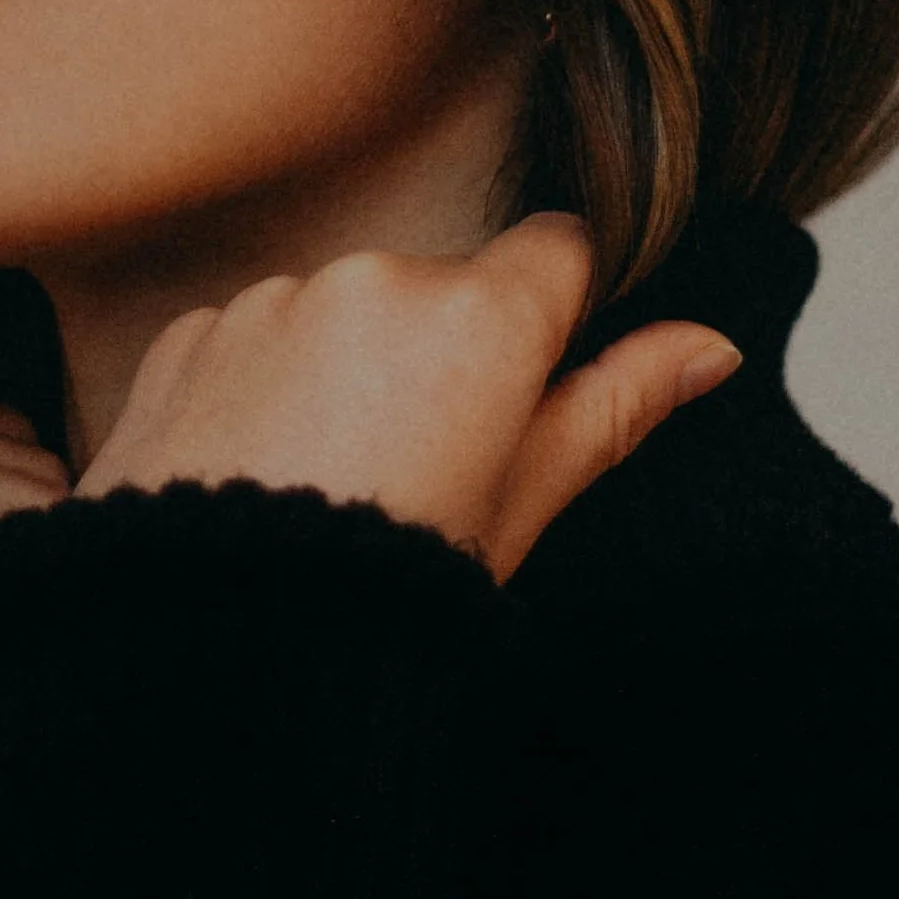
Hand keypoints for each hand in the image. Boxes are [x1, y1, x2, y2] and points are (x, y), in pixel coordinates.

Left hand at [78, 211, 739, 583]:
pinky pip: (254, 335)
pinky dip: (266, 385)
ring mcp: (270, 300)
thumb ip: (613, 408)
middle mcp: (372, 280)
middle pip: (443, 286)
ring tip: (329, 479)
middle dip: (445, 353)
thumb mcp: (519, 512)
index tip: (537, 376)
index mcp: (477, 320)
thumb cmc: (379, 596)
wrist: (206, 651)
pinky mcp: (189, 333)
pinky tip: (261, 469)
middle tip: (424, 466)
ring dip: (349, 367)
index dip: (559, 309)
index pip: (560, 247)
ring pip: (343, 309)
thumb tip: (710, 348)